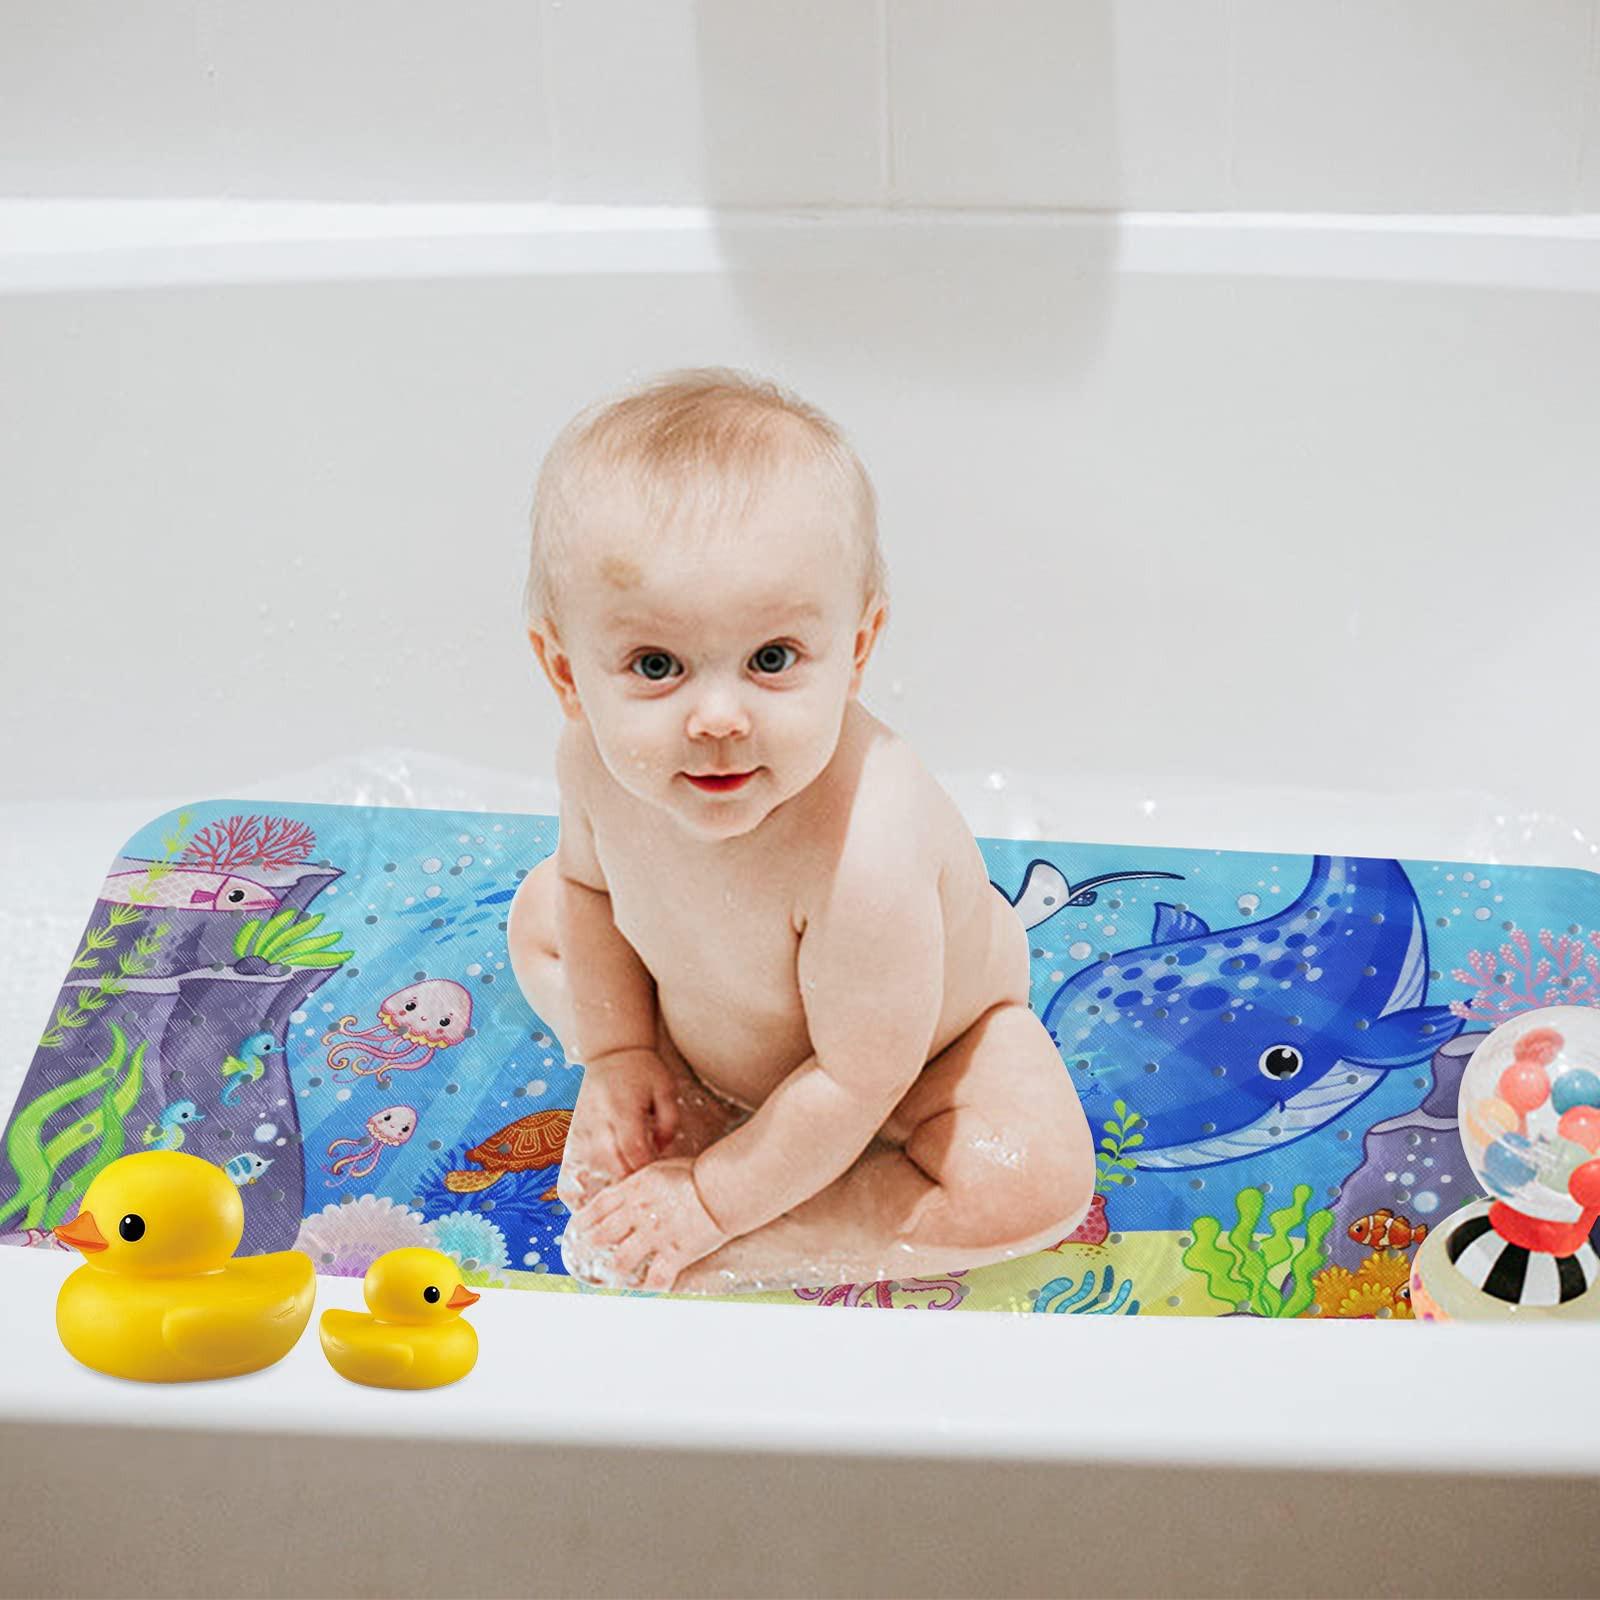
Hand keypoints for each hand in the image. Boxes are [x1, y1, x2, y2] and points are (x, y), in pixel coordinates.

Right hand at [557, 1048, 680, 1208]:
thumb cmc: (644, 1071)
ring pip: (590, 1171)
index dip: (646, 1173)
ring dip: (605, 1191)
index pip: (634, 1152)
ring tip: (619, 1211)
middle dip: (628, 1186)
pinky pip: (572, 1168)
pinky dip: (581, 1188)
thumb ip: (669, 1123)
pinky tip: (591, 1205)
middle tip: (643, 1203)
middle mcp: (598, 1122)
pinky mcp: (572, 1135)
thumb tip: (660, 1152)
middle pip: (612, 1167)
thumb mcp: (666, 1089)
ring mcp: (582, 1130)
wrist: (610, 1053)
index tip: (659, 1186)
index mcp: (623, 1111)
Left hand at [561, 1158, 726, 1291]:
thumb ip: (639, 1183)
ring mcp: (654, 1236)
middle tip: (582, 1257)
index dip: (582, 1221)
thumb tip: (628, 1189)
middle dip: (588, 1247)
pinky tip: (645, 1288)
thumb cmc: (696, 1173)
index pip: (598, 1208)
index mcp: (634, 1190)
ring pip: (620, 1261)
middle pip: (602, 1235)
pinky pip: (656, 1279)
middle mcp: (638, 1214)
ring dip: (612, 1271)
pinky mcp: (674, 1254)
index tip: (574, 1230)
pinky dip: (649, 1287)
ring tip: (608, 1277)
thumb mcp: (658, 1169)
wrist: (720, 1188)